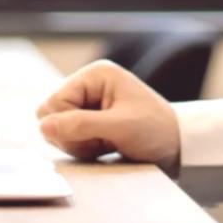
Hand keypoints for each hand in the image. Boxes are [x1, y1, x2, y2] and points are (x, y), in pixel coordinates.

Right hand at [35, 60, 179, 172]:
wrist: (179, 146)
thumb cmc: (155, 130)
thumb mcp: (119, 127)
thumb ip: (80, 125)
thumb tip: (43, 127)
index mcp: (95, 74)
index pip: (53, 103)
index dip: (66, 125)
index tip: (94, 135)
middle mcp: (89, 85)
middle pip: (51, 116)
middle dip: (72, 135)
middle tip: (100, 141)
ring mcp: (89, 103)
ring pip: (58, 129)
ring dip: (79, 144)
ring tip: (106, 144)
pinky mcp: (91, 120)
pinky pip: (69, 138)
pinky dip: (84, 148)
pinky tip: (105, 147)